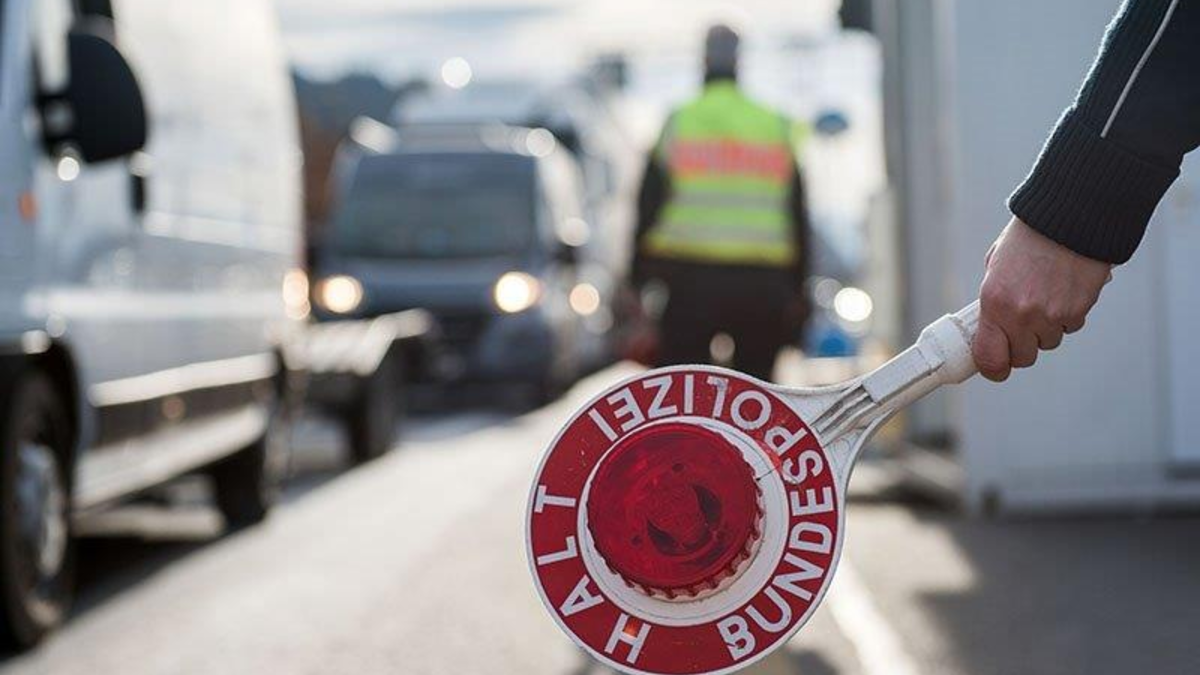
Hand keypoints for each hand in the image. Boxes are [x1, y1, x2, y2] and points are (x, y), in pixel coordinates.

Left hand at [972, 217, 1111, 381]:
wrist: (1070, 218)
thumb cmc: (1030, 238)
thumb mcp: (997, 267)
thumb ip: (994, 300)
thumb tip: (991, 327)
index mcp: (994, 302)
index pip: (990, 359)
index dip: (993, 368)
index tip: (995, 366)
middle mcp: (1021, 314)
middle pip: (1022, 358)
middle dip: (1021, 346)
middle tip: (1022, 326)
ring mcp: (1052, 315)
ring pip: (1047, 343)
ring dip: (1045, 329)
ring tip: (1045, 297)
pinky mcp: (1078, 311)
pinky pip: (1069, 327)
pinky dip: (1066, 316)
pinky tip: (1063, 291)